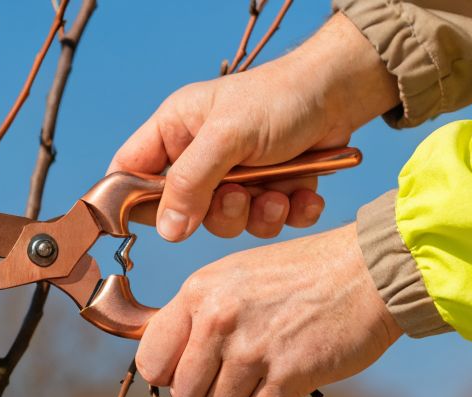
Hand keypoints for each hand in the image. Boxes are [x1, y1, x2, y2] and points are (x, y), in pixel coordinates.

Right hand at [108, 12, 397, 241]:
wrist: (342, 92)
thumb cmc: (280, 98)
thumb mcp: (228, 136)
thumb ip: (191, 182)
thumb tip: (167, 230)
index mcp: (175, 131)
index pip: (130, 173)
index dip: (133, 201)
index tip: (159, 223)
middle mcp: (199, 156)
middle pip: (183, 211)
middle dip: (218, 213)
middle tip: (240, 196)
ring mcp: (234, 175)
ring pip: (227, 222)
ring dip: (257, 215)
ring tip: (280, 192)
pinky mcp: (269, 189)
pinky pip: (266, 222)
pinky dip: (287, 214)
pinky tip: (301, 194)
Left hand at [135, 223, 399, 396]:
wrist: (369, 271)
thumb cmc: (302, 275)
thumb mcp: (234, 277)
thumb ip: (198, 315)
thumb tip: (165, 361)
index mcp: (198, 293)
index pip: (150, 360)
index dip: (170, 375)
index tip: (194, 371)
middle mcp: (218, 320)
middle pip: (184, 395)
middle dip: (209, 394)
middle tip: (239, 376)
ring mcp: (252, 348)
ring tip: (268, 376)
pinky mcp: (289, 373)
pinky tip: (290, 389)